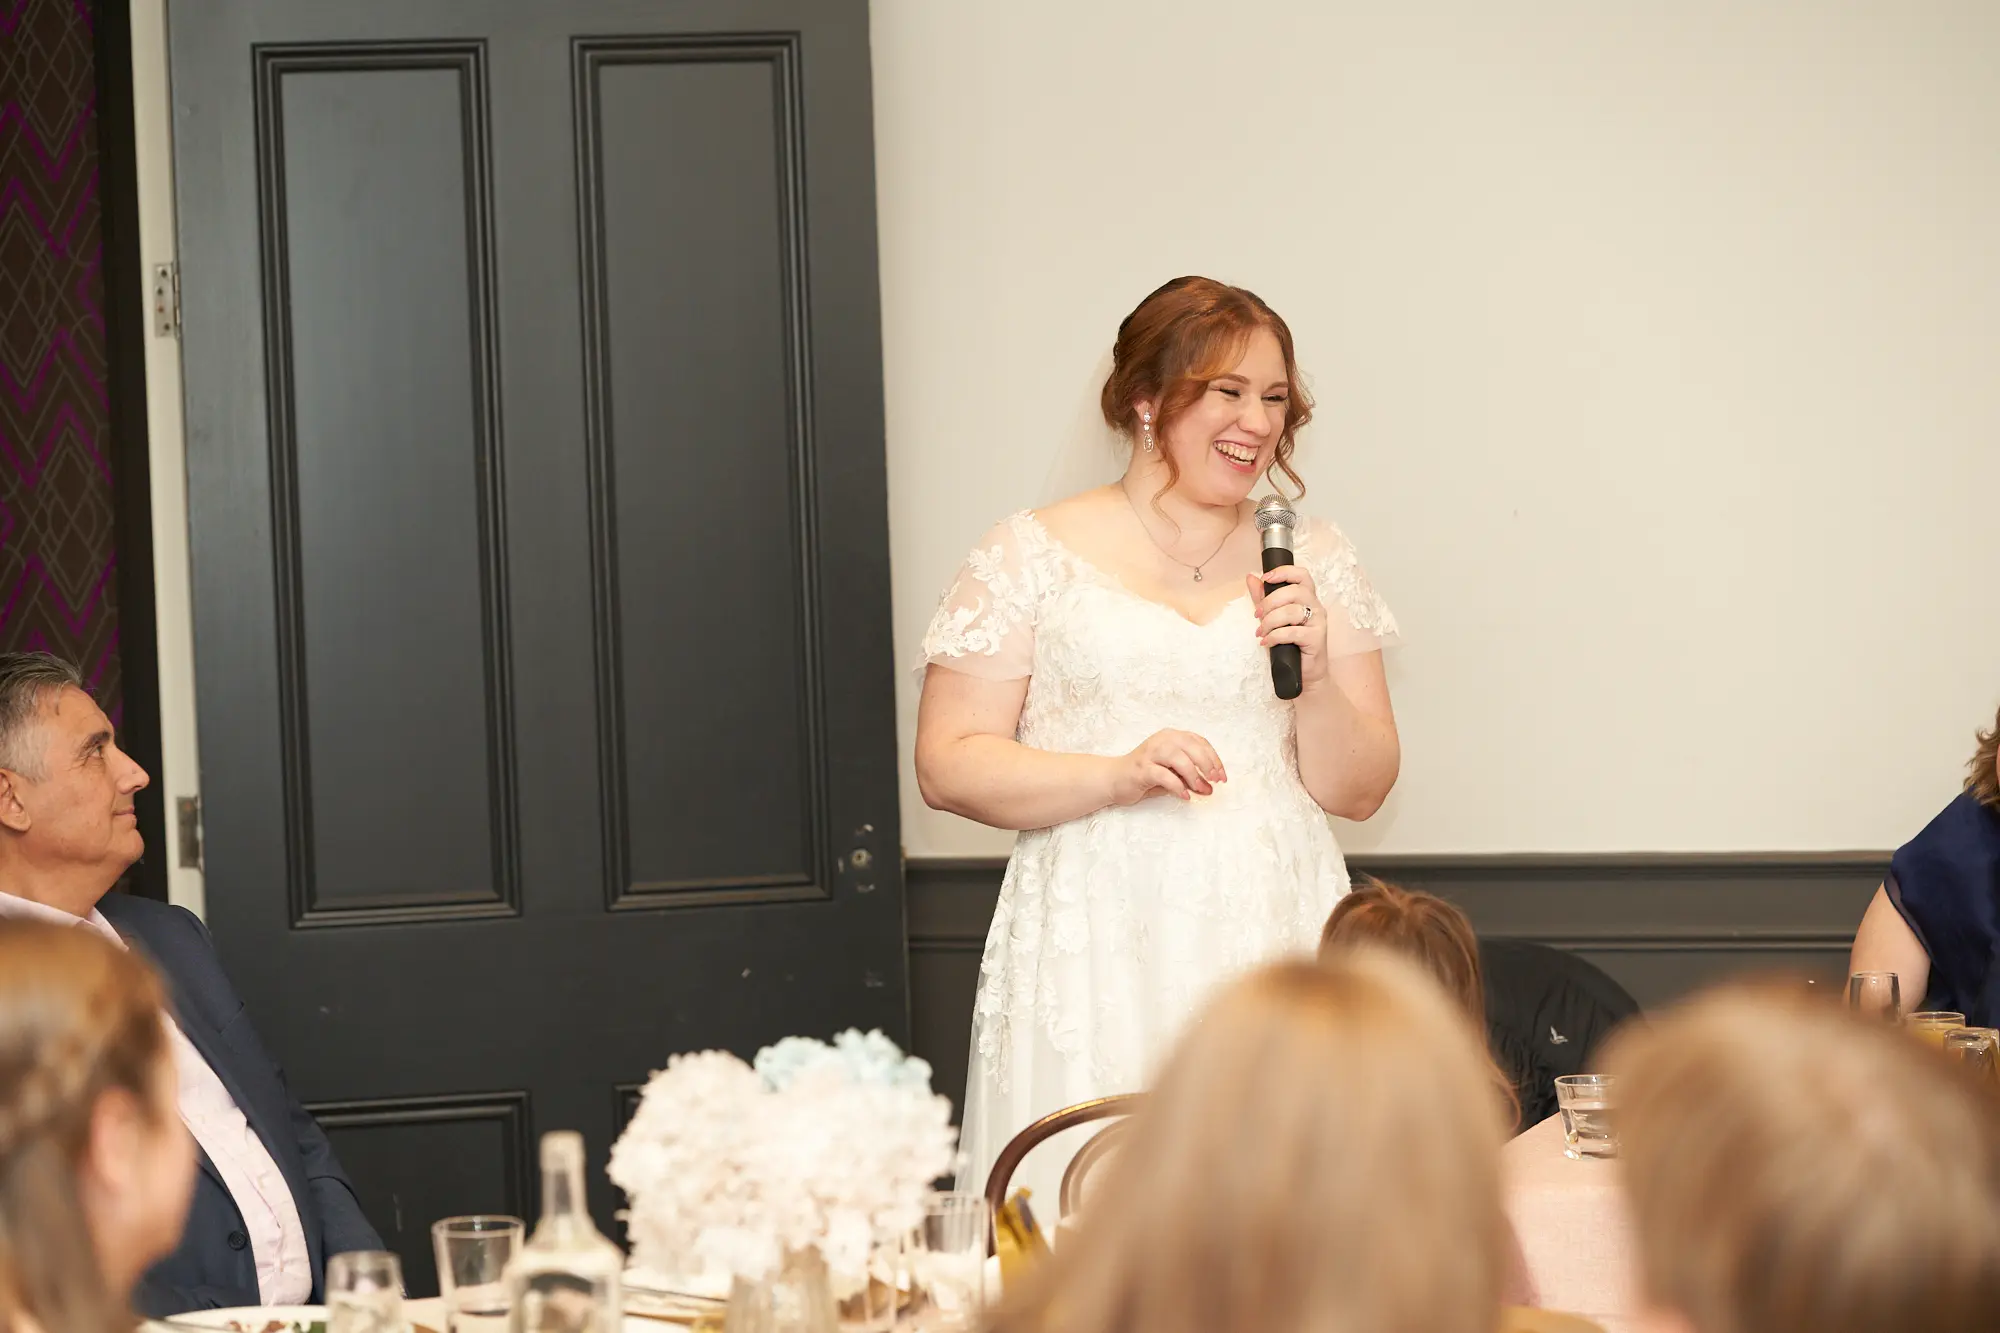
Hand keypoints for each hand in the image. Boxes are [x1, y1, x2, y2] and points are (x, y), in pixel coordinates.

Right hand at [1111, 729, 1226, 803]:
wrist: (1113, 779)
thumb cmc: (1145, 775)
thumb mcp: (1172, 774)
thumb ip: (1190, 778)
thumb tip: (1210, 788)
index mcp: (1171, 736)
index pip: (1199, 742)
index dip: (1214, 758)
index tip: (1222, 776)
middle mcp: (1161, 740)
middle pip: (1192, 747)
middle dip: (1207, 765)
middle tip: (1215, 781)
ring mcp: (1150, 753)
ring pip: (1179, 758)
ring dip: (1194, 775)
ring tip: (1201, 790)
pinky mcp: (1141, 768)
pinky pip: (1163, 775)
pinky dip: (1177, 786)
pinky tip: (1185, 795)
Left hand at [1246, 566, 1329, 688]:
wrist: (1303, 673)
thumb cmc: (1289, 645)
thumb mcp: (1272, 618)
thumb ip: (1262, 597)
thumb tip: (1251, 577)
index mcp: (1307, 598)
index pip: (1301, 575)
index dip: (1283, 572)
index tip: (1265, 579)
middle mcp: (1316, 606)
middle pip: (1294, 591)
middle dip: (1270, 602)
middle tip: (1257, 615)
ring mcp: (1318, 622)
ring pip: (1291, 611)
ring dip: (1270, 621)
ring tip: (1261, 632)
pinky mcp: (1317, 638)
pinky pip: (1292, 632)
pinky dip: (1274, 636)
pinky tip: (1267, 642)